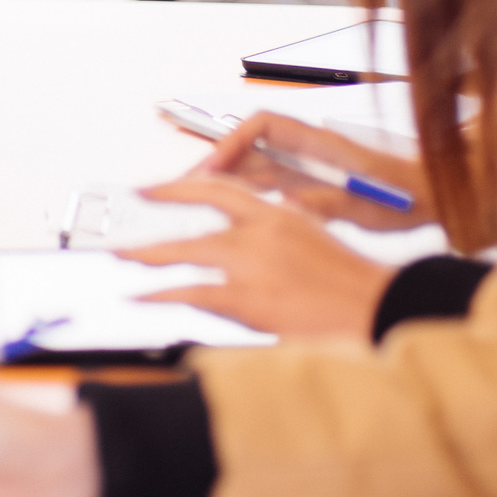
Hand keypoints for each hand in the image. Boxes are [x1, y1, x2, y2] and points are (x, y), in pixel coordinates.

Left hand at [126, 176, 393, 339]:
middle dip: (152, 224)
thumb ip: (286, 226)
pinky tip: (141, 297)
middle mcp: (260, 230)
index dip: (180, 186)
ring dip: (147, 256)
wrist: (376, 309)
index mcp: (277, 212)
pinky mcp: (247, 298)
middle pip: (193, 219)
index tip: (152, 188)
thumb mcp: (316, 237)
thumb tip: (268, 216)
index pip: (218, 188)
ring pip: (184, 252)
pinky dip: (160, 294)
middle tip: (123, 228)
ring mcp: (251, 263)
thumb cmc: (353, 284)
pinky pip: (191, 293)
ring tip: (120, 257)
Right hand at [193, 108, 431, 231]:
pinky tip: (233, 212)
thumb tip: (289, 205)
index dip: (233, 140)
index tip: (213, 165)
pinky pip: (273, 183)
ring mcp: (313, 166)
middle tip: (185, 186)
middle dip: (218, 162)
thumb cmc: (414, 194)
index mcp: (322, 144)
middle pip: (252, 146)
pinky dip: (248, 193)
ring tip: (197, 199)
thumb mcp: (370, 204)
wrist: (441, 194)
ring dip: (228, 178)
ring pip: (258, 166)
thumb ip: (329, 203)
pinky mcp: (318, 185)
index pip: (263, 125)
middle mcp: (312, 150)